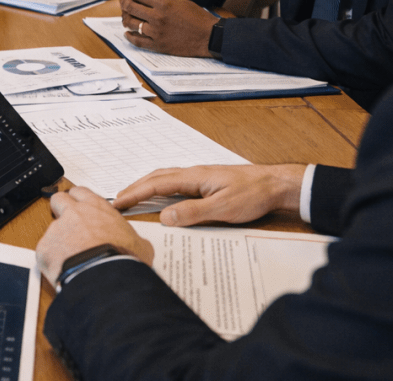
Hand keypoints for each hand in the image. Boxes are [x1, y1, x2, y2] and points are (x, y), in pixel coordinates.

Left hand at [36, 186, 153, 284]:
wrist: (105, 279)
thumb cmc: (123, 260)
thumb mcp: (139, 244)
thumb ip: (132, 237)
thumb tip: (137, 245)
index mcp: (97, 208)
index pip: (80, 191)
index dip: (78, 200)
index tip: (79, 208)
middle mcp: (74, 213)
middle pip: (58, 199)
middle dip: (60, 209)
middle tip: (68, 226)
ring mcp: (56, 228)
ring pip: (52, 229)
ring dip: (59, 240)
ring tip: (72, 258)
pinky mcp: (44, 247)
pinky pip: (45, 250)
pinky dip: (52, 259)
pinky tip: (65, 269)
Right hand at [113, 165, 306, 226]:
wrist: (276, 184)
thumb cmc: (253, 194)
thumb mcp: (223, 208)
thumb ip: (192, 212)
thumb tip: (164, 217)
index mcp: (194, 177)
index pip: (155, 184)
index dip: (134, 193)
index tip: (117, 203)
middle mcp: (193, 174)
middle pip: (156, 177)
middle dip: (134, 188)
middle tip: (117, 201)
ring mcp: (200, 177)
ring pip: (165, 179)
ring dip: (146, 187)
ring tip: (132, 198)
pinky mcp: (207, 183)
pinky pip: (176, 184)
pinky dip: (160, 189)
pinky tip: (162, 198)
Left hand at [118, 0, 216, 56]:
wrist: (208, 36)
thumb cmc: (197, 17)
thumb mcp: (181, 2)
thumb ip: (164, 0)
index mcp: (164, 4)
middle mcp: (157, 18)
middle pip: (132, 8)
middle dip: (125, 3)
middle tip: (124, 3)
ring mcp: (156, 32)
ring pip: (131, 24)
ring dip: (125, 19)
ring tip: (125, 17)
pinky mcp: (158, 45)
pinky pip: (137, 41)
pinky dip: (130, 36)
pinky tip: (127, 33)